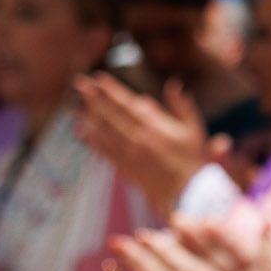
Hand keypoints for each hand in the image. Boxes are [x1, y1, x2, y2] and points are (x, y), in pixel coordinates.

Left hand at [75, 73, 210, 218]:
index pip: (128, 103)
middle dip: (94, 97)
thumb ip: (182, 105)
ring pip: (105, 131)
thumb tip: (173, 84)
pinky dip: (92, 141)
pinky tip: (81, 131)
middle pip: (112, 114)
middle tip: (79, 83)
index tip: (99, 78)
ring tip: (76, 102)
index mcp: (155, 126)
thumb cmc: (192, 158)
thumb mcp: (194, 127)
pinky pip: (105, 152)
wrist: (186, 192)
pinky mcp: (126, 168)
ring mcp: (130, 154)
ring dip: (90, 115)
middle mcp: (139, 138)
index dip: (112, 90)